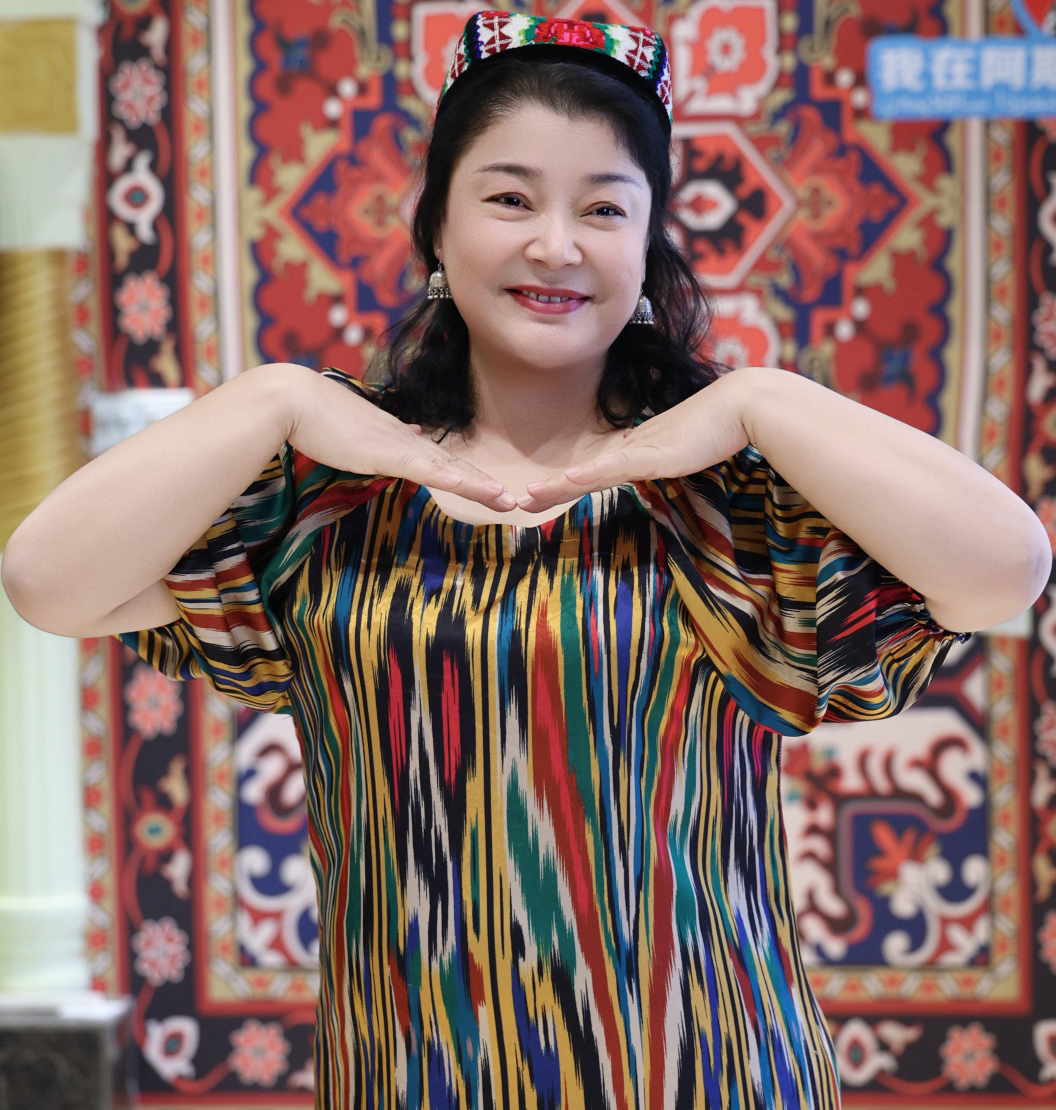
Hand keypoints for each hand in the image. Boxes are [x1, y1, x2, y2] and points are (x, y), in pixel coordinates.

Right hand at [284, 368, 517, 510]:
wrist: (293, 399)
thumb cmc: (316, 416)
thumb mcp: (357, 430)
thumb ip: (384, 437)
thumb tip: (411, 435)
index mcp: (399, 438)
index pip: (441, 461)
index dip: (467, 475)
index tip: (490, 489)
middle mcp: (405, 440)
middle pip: (453, 465)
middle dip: (484, 485)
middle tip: (513, 501)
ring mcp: (397, 445)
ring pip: (447, 469)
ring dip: (478, 485)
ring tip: (506, 500)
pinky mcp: (383, 452)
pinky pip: (421, 469)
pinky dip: (446, 478)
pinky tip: (466, 486)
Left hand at [515, 372, 749, 512]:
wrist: (740, 406)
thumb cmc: (718, 428)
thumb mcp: (685, 452)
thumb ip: (669, 460)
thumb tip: (662, 465)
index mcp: (637, 452)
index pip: (596, 473)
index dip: (568, 485)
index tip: (543, 496)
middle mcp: (631, 449)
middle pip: (583, 474)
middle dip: (551, 490)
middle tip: (519, 502)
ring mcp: (640, 450)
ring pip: (590, 472)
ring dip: (558, 486)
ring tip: (528, 497)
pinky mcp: (654, 454)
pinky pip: (616, 466)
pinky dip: (591, 473)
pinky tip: (569, 479)